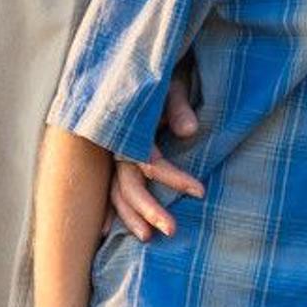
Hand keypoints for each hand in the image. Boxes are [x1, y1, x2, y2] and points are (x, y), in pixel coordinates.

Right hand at [108, 75, 209, 238]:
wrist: (142, 68)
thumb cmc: (162, 77)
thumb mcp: (172, 86)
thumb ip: (178, 107)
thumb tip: (190, 131)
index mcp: (130, 128)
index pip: (149, 162)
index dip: (173, 178)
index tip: (200, 191)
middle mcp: (117, 144)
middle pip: (128, 184)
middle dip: (149, 209)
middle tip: (173, 230)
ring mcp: (113, 153)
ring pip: (117, 190)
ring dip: (130, 216)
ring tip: (147, 239)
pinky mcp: (116, 157)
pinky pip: (109, 187)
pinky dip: (109, 209)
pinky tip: (106, 231)